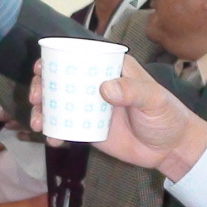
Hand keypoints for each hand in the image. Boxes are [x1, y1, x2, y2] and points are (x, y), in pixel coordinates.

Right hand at [29, 57, 206, 181]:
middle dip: (41, 86)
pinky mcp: (90, 130)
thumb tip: (104, 88)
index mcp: (112, 68)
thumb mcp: (153, 100)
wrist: (171, 149)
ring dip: (43, 110)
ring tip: (38, 121)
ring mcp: (92, 107)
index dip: (55, 58)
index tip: (40, 67)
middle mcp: (98, 84)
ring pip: (60, 103)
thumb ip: (132, 91)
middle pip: (62, 79)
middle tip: (35, 97)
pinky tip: (51, 139)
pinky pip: (67, 128)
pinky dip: (55, 132)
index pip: (80, 56)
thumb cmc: (167, 117)